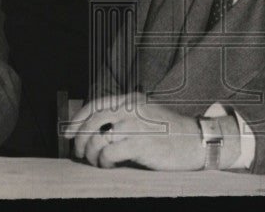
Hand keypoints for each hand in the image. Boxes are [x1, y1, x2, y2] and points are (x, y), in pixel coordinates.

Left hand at [63, 92, 204, 169]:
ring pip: (97, 138)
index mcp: (131, 100)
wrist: (196, 141)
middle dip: (80, 140)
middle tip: (80, 153)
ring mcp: (135, 125)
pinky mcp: (140, 144)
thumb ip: (125, 116)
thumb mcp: (147, 115)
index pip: (96, 105)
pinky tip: (110, 165)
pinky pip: (108, 153)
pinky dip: (104, 162)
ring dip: (91, 154)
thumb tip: (96, 131)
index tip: (68, 134)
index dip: (78, 119)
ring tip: (98, 162)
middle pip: (92, 121)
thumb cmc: (171, 133)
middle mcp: (131, 109)